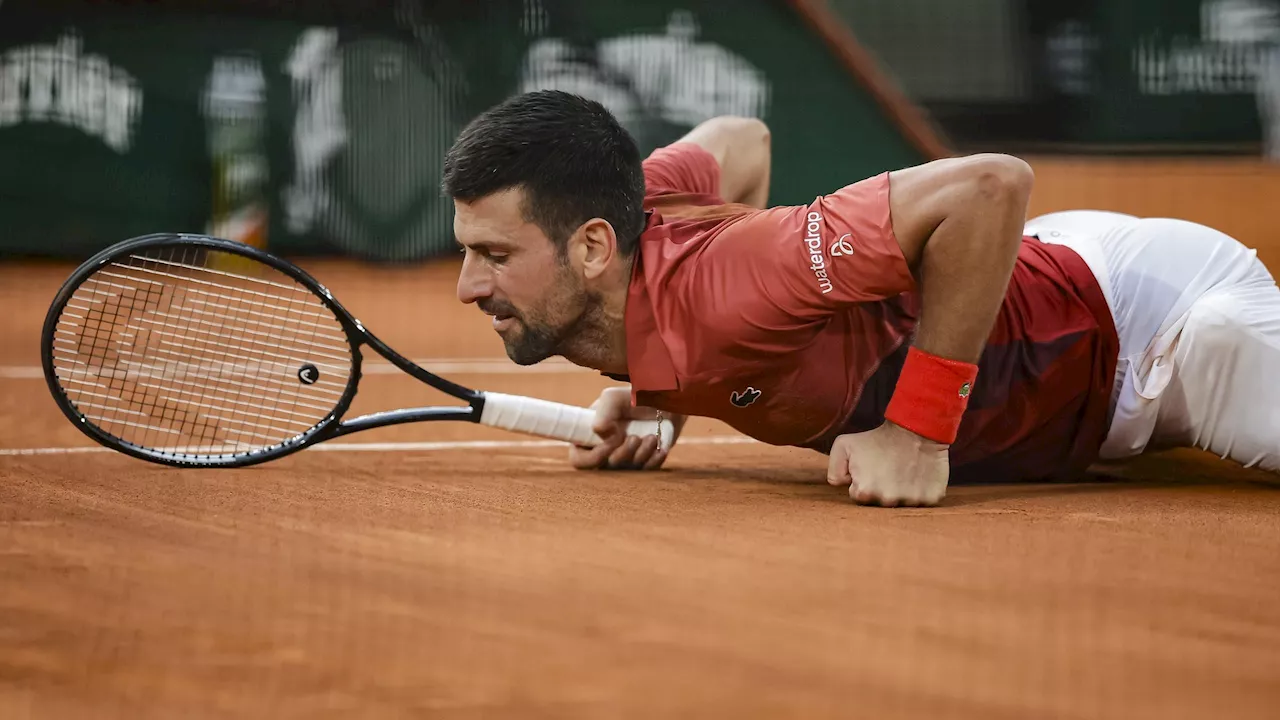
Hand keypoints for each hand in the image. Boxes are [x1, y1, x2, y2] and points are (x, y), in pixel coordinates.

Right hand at [569, 386, 682, 470]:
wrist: (663, 400)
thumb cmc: (633, 397)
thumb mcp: (614, 398)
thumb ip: (603, 414)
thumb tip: (605, 437)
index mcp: (590, 437)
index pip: (579, 460)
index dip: (592, 458)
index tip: (610, 444)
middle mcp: (605, 452)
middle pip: (607, 468)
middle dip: (623, 454)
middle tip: (634, 438)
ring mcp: (625, 460)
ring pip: (628, 471)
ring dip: (641, 454)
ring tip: (651, 437)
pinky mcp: (644, 464)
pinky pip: (646, 472)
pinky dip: (654, 461)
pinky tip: (660, 449)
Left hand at [827, 421, 949, 506]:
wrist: (915, 427)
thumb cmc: (878, 437)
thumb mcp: (844, 445)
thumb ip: (834, 470)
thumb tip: (842, 486)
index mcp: (864, 492)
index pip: (858, 496)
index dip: (863, 482)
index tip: (872, 469)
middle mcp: (887, 501)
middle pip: (880, 503)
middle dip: (881, 488)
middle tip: (888, 469)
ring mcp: (911, 501)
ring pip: (902, 503)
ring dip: (902, 490)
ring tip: (903, 470)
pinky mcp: (931, 498)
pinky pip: (924, 501)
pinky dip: (921, 490)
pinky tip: (917, 475)